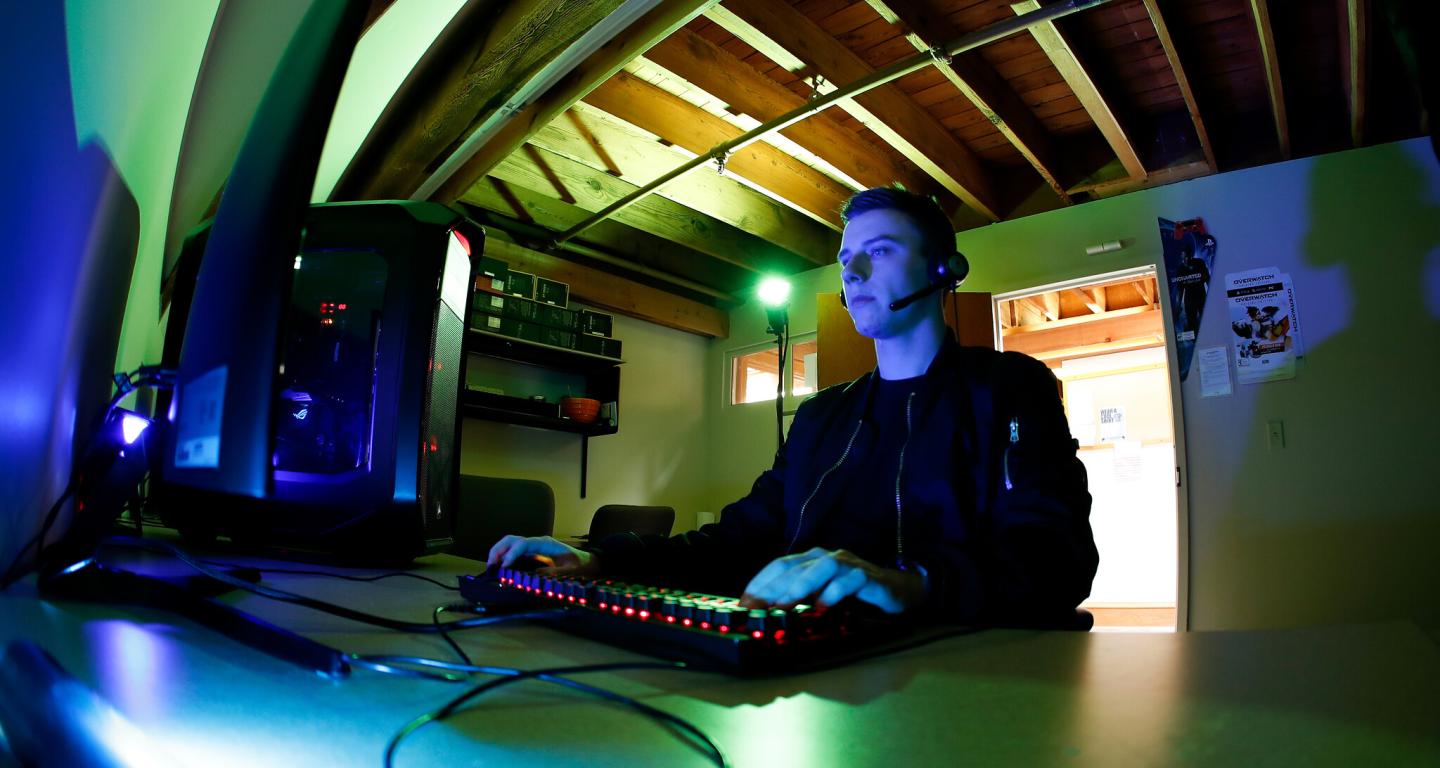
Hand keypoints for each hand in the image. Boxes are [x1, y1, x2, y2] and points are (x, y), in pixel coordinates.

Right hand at [486, 535, 600, 577]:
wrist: (588, 562)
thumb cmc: (581, 565)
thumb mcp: (571, 570)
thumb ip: (555, 572)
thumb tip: (535, 574)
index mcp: (546, 544)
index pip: (523, 544)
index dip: (511, 554)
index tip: (504, 566)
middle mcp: (537, 542)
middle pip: (512, 539)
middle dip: (499, 550)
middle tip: (491, 565)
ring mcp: (533, 547)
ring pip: (510, 543)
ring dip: (498, 552)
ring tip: (491, 566)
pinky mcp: (532, 554)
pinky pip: (514, 552)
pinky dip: (503, 557)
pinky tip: (499, 567)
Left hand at [738, 548, 925, 614]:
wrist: (895, 590)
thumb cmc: (852, 593)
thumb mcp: (820, 595)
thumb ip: (798, 599)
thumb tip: (767, 615)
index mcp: (811, 560)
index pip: (779, 565)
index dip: (760, 582)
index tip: (744, 603)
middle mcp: (826, 557)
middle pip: (794, 565)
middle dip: (772, 586)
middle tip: (758, 608)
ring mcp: (847, 565)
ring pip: (821, 567)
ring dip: (800, 585)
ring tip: (785, 604)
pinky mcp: (867, 576)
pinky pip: (849, 580)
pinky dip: (834, 592)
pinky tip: (823, 606)